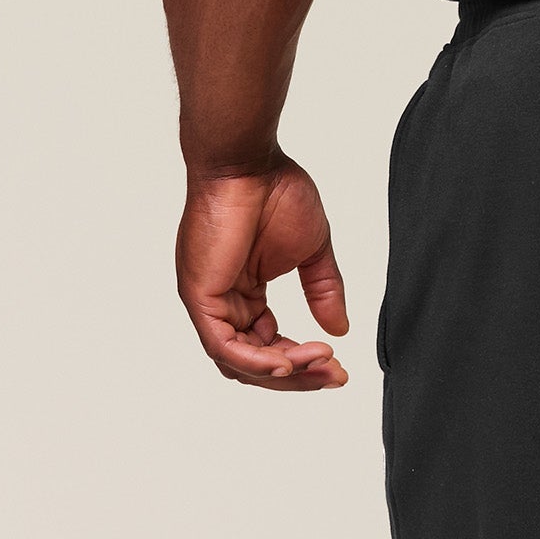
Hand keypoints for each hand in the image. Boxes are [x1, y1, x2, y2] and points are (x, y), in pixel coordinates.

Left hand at [176, 158, 349, 389]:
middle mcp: (223, 304)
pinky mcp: (200, 299)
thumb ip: (323, 289)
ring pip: (239, 362)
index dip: (303, 361)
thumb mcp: (311, 248)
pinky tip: (288, 362)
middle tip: (335, 375)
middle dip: (298, 374)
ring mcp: (209, 304)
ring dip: (283, 370)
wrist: (249, 163)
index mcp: (244, 292)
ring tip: (321, 364)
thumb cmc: (275, 191)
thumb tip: (339, 328)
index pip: (269, 344)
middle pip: (255, 362)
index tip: (339, 364)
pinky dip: (256, 361)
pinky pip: (224, 346)